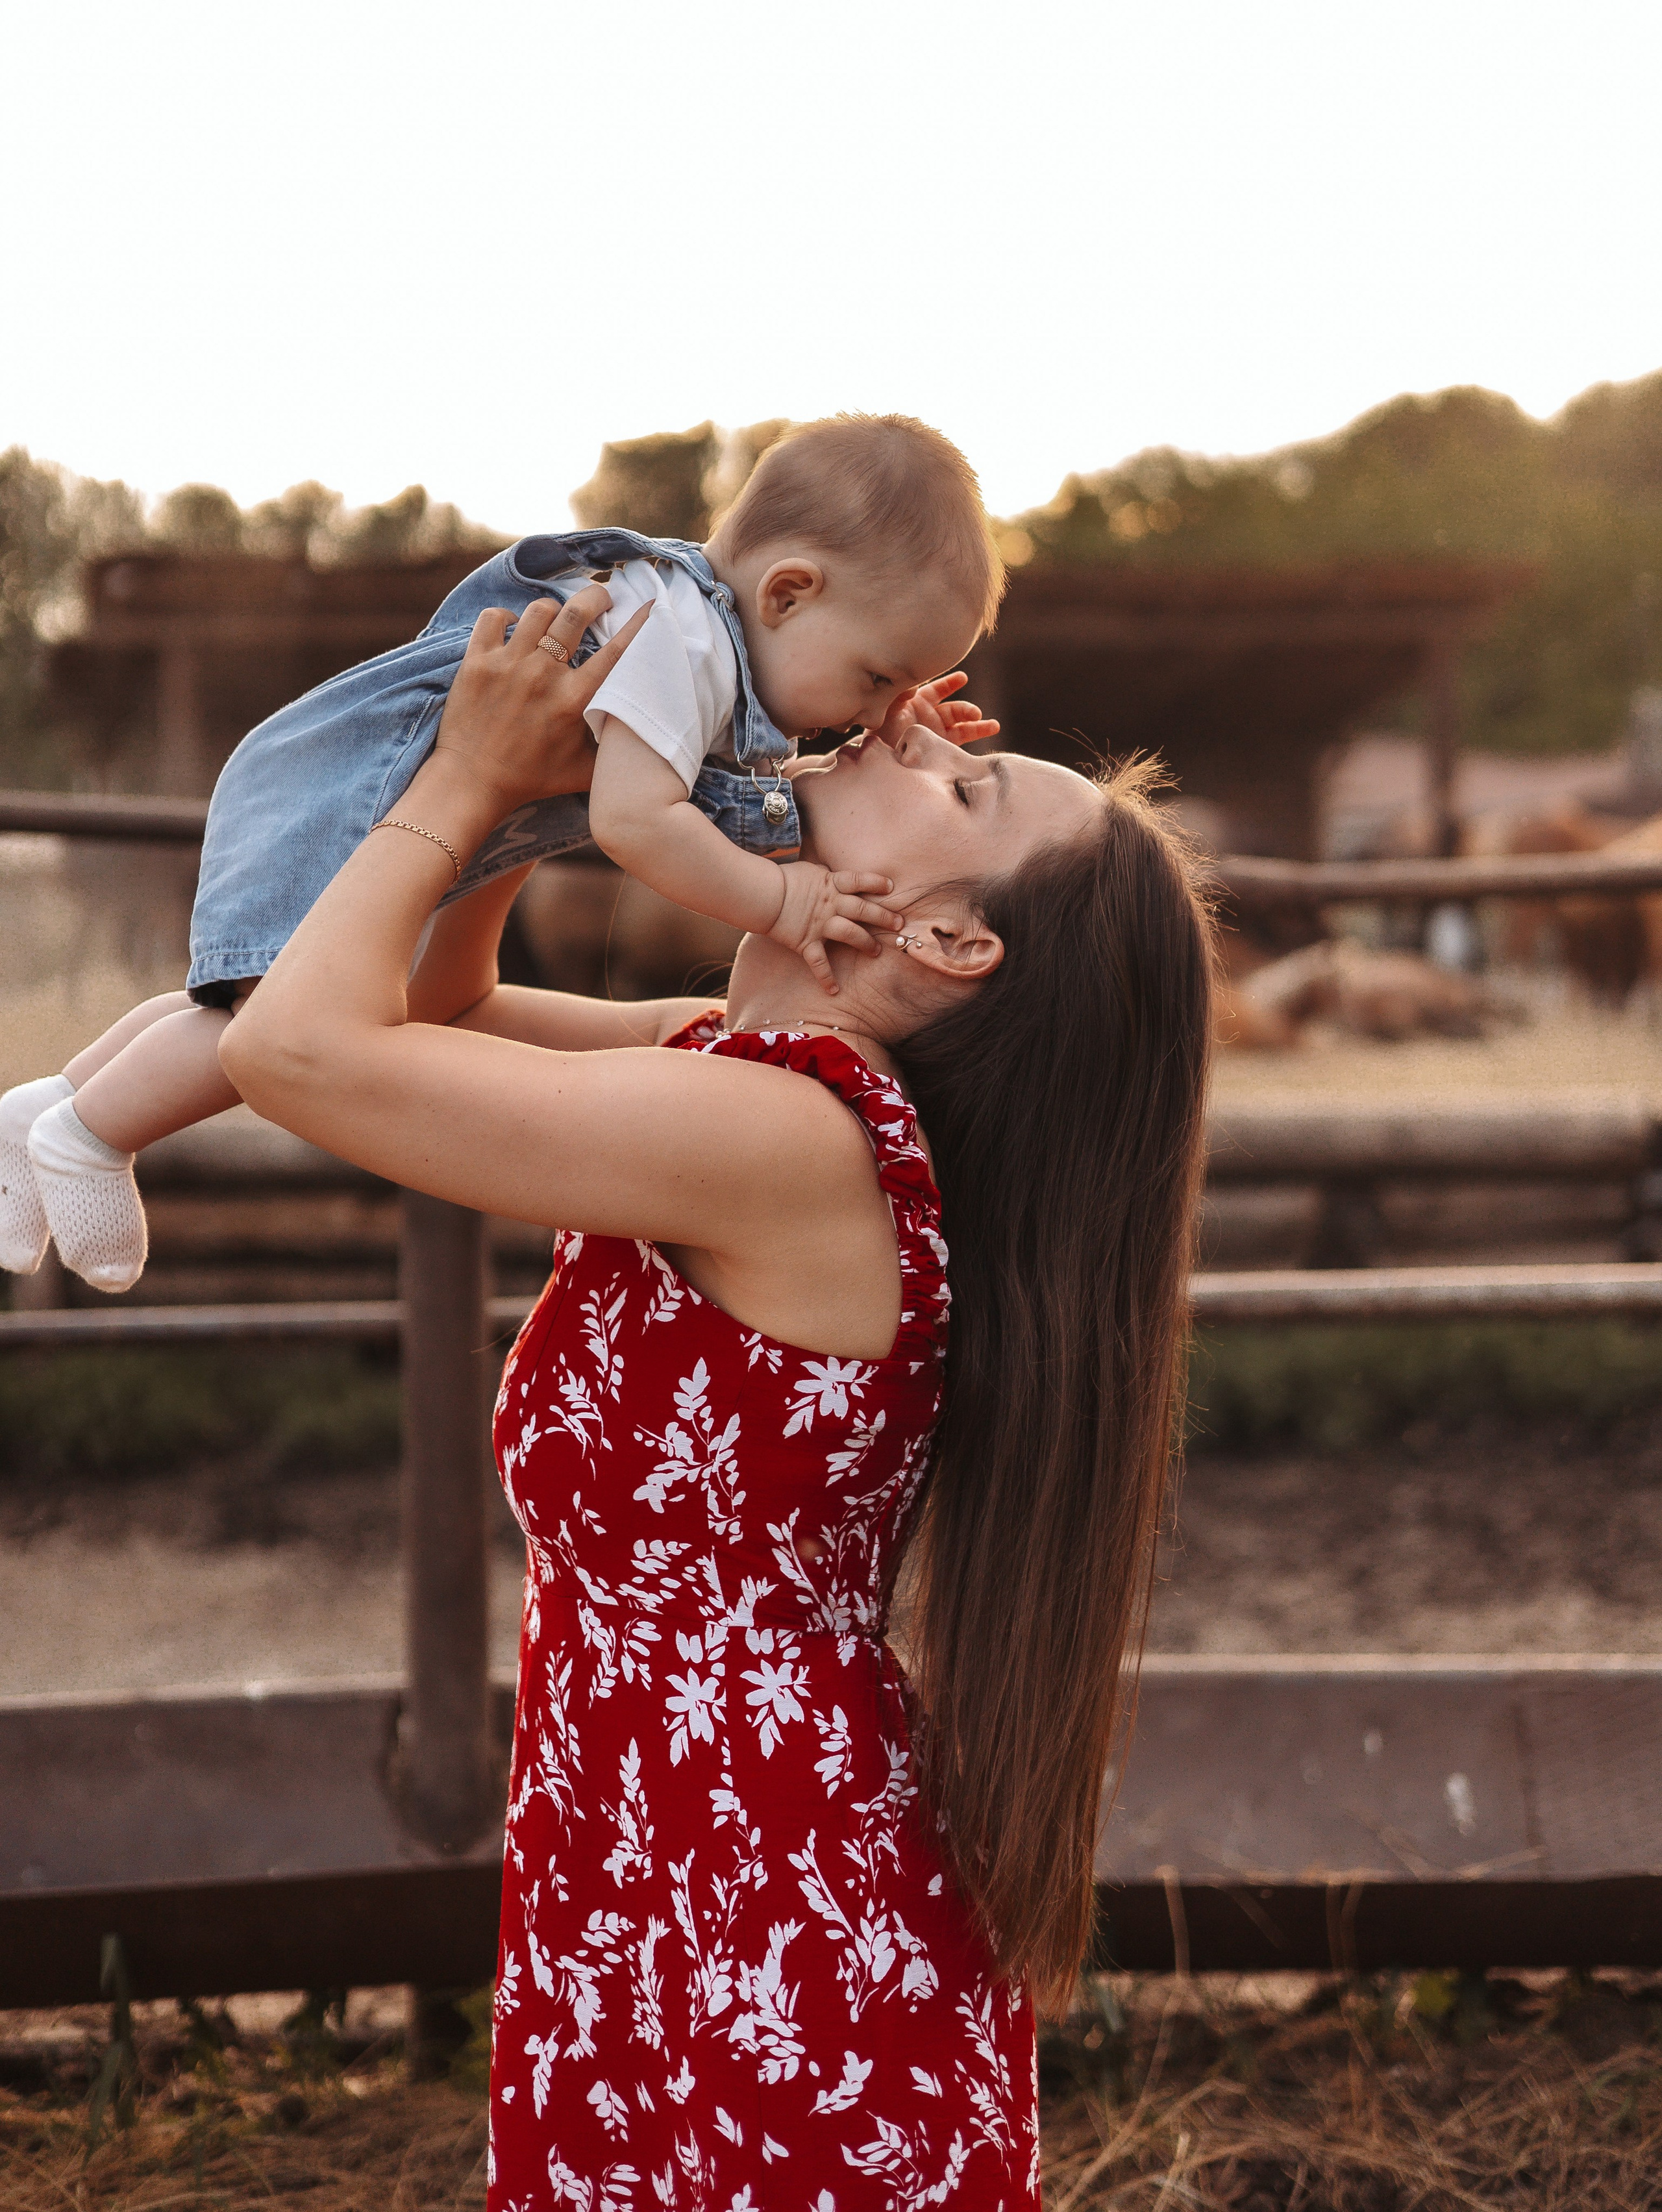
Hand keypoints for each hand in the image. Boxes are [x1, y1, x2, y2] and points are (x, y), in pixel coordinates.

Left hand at [430, 588, 651, 814]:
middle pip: (577, 613)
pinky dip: (506, 617)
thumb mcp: (584, 771)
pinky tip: (514, 630)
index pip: (616, 651)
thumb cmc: (531, 779)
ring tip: (556, 619)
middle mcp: (543, 675)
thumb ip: (613, 749)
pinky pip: (494, 618)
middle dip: (595, 597)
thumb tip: (641, 731)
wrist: (473, 782)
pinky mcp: (477, 662)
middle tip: (601, 599)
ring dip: (553, 609)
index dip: (638, 624)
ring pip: (538, 610)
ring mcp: (507, 665)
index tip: (648, 606)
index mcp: (574, 700)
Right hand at [768, 863, 902, 993]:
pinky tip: (834, 990)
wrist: (762, 894)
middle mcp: (831, 905)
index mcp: (832, 885)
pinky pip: (818, 963)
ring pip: (850, 934)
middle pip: (864, 909)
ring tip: (877, 952)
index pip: (859, 881)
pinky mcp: (806, 942)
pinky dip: (825, 978)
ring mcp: (820, 925)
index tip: (891, 887)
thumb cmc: (783, 879)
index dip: (876, 883)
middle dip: (884, 917)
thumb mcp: (810, 871)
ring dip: (866, 943)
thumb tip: (833, 876)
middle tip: (899, 925)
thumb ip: (826, 877)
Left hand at [869, 670, 999, 747]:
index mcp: (916, 703)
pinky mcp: (941, 750)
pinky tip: (991, 732)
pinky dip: (976, 738)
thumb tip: (915, 686)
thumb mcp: (886, 712)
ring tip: (993, 726)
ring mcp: (936, 734)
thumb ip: (900, 696)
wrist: (880, 762)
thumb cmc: (879, 735)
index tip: (962, 678)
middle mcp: (929, 717)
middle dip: (966, 710)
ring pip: (962, 726)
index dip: (950, 683)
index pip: (936, 690)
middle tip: (974, 714)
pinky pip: (962, 742)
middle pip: (954, 709)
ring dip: (977, 725)